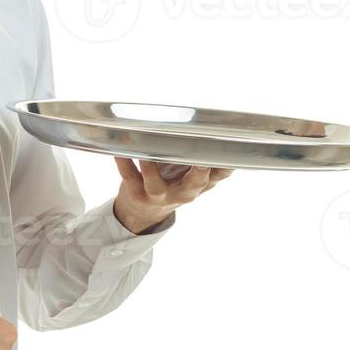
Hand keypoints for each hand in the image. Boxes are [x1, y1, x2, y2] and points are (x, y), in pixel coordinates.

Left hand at [112, 158, 233, 233]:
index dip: (226, 164)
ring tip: (147, 148)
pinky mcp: (135, 194)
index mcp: (199, 185)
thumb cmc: (172, 185)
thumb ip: (207, 163)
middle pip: (195, 183)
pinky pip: (129, 176)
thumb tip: (225, 135)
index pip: (219, 175)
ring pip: (155, 183)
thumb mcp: (194, 179)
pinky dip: (124, 162)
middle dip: (199, 170)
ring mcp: (158, 196)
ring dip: (151, 165)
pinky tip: (120, 150)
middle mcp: (182, 193)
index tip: (229, 149)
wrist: (143, 214)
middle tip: (202, 156)